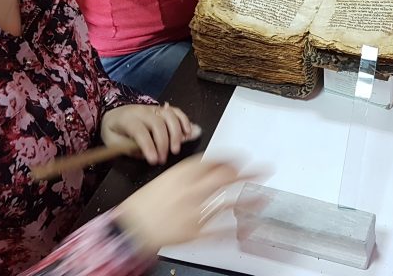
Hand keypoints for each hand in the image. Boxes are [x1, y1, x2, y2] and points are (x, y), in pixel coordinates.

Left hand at [100, 103, 196, 164]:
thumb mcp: (113, 142)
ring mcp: (153, 108)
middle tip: (163, 158)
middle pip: (158, 123)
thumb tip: (147, 154)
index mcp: (127, 118)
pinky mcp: (162, 109)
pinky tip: (188, 133)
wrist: (114, 114)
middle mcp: (142, 111)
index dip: (148, 146)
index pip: (140, 131)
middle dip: (163, 143)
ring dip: (176, 133)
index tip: (153, 160)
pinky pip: (176, 112)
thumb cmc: (114, 130)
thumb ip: (129, 148)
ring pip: (170, 116)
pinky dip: (184, 121)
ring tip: (176, 149)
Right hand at [116, 156, 251, 254]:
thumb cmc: (144, 204)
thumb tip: (209, 169)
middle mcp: (190, 190)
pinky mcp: (195, 232)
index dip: (231, 159)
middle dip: (246, 173)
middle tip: (261, 171)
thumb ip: (187, 174)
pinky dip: (238, 227)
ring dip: (248, 199)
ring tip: (264, 196)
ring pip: (228, 202)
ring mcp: (194, 212)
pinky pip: (221, 229)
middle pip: (225, 177)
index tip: (242, 158)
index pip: (213, 160)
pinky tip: (249, 225)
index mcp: (181, 174)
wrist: (128, 229)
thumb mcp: (164, 180)